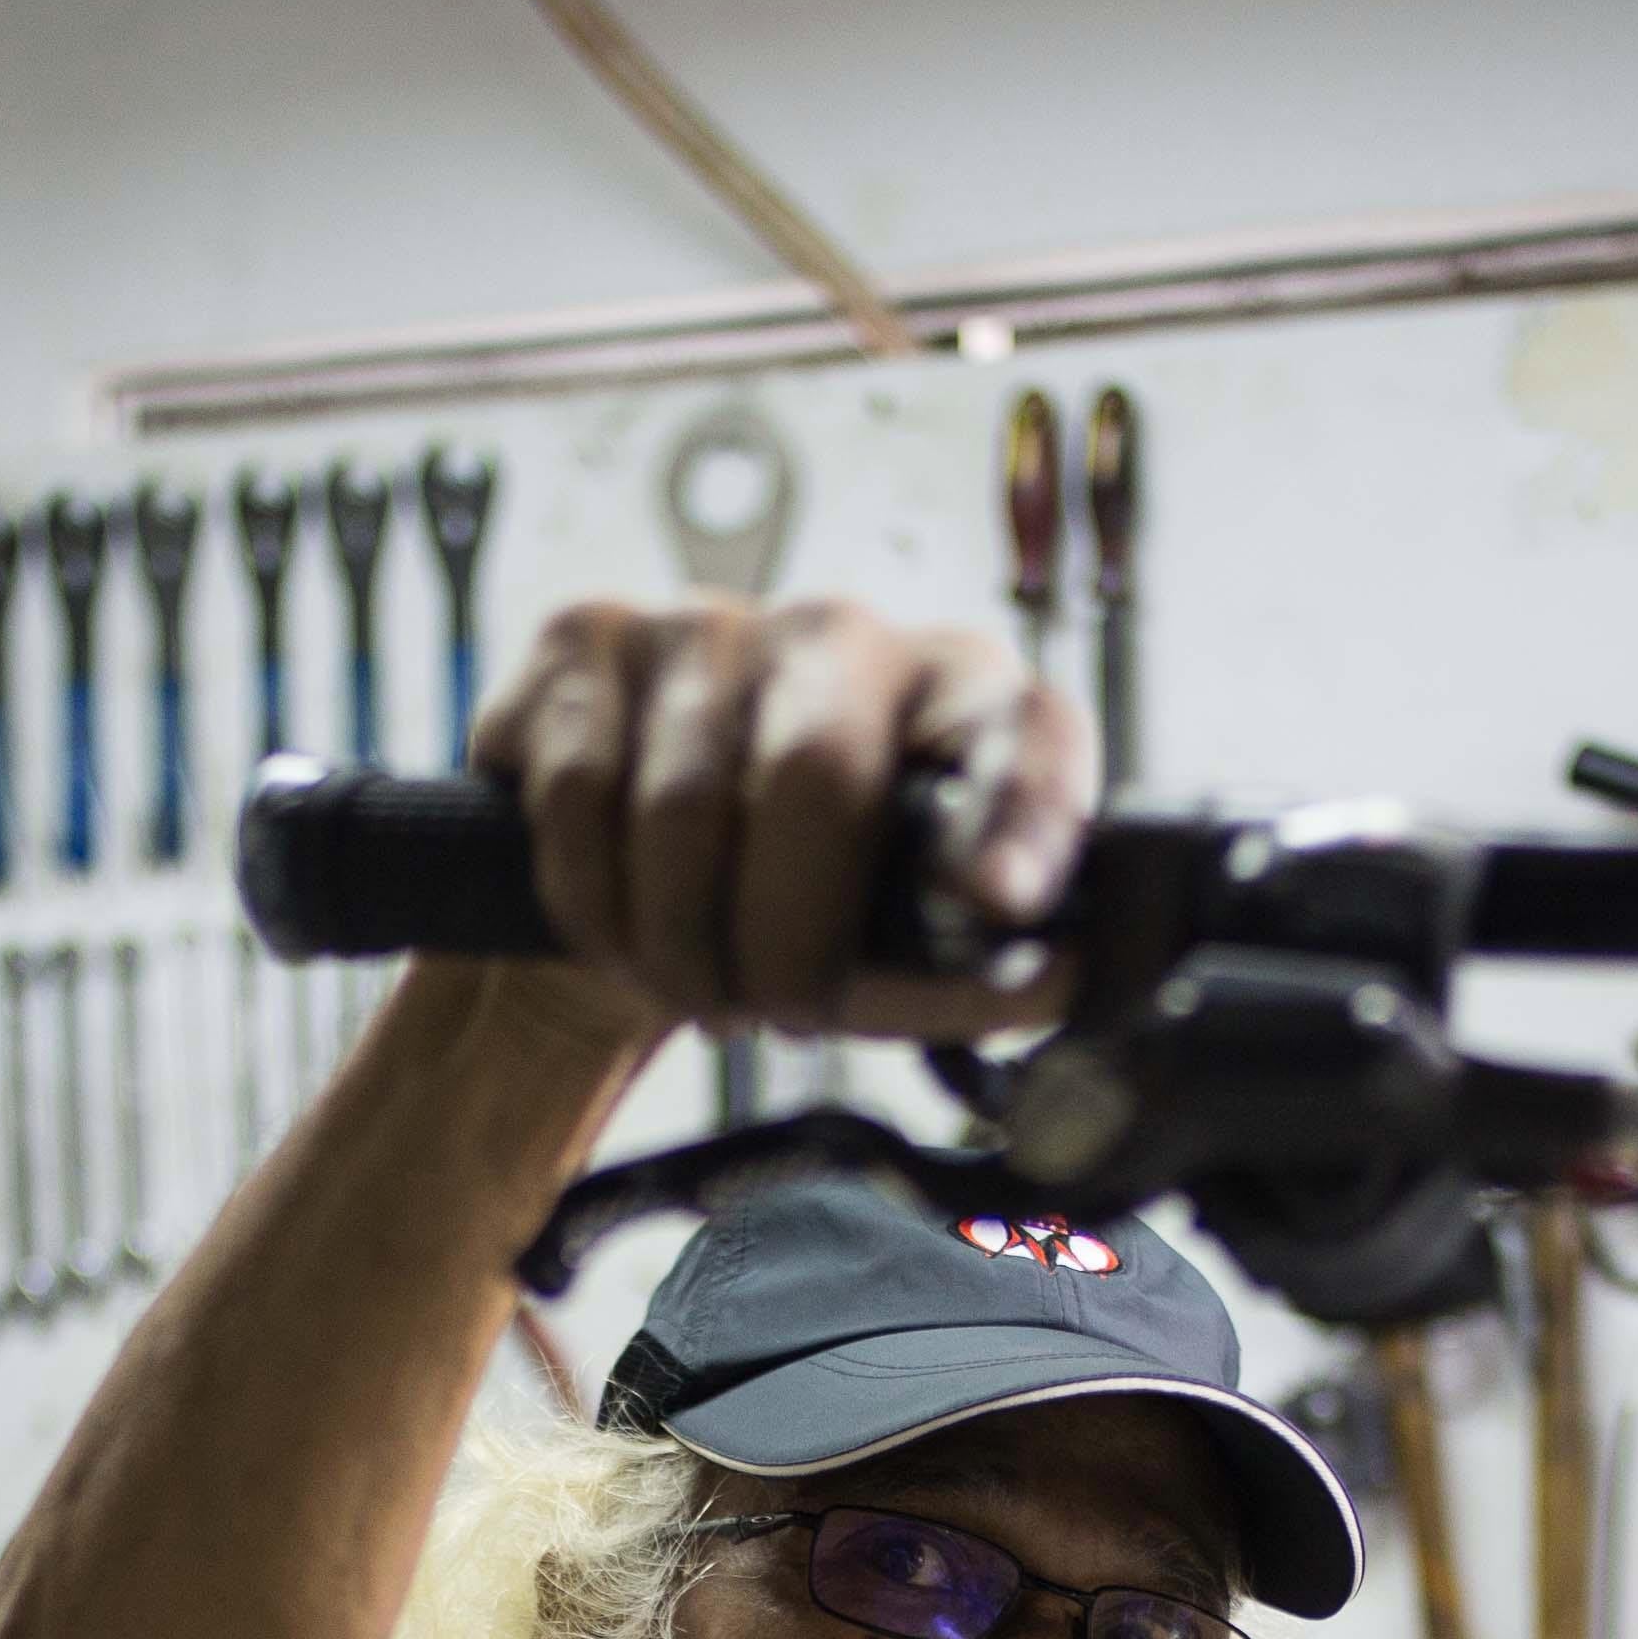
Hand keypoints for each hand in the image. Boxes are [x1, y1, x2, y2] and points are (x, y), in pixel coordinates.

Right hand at [470, 598, 1090, 1043]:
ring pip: (684, 803)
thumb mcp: (883, 966)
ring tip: (697, 988)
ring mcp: (708, 622)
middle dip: (787, 934)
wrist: (629, 900)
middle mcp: (842, 636)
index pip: (1018, 727)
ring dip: (681, 944)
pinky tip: (618, 935)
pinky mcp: (587, 639)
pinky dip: (597, 904)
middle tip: (778, 1016)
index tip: (997, 898)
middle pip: (817, 770)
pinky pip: (582, 795)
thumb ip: (966, 977)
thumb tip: (1055, 978)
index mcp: (956, 700)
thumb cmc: (783, 920)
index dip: (1016, 806)